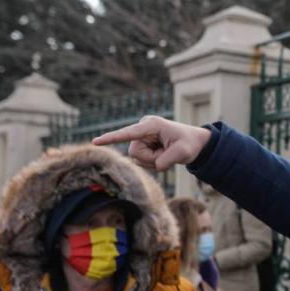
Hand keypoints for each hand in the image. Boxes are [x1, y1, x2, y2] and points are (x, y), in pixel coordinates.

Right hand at [92, 116, 211, 170]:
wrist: (194, 142)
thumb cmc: (189, 144)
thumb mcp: (183, 153)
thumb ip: (167, 160)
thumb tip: (155, 165)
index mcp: (152, 125)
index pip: (128, 133)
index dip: (111, 138)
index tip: (95, 142)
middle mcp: (143, 128)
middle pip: (135, 153)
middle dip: (150, 158)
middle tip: (167, 153)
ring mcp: (141, 136)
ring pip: (137, 158)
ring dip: (152, 160)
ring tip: (165, 152)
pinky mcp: (142, 143)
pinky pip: (141, 160)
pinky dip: (153, 161)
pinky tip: (161, 153)